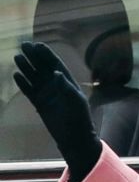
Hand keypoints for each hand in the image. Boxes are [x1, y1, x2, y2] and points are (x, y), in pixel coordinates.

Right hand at [14, 42, 100, 181]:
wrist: (73, 136)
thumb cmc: (79, 118)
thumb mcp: (75, 100)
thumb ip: (66, 86)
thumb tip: (56, 72)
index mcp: (68, 82)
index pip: (55, 64)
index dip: (47, 54)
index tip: (38, 45)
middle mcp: (56, 86)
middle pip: (42, 67)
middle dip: (34, 56)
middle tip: (23, 45)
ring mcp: (47, 94)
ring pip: (34, 77)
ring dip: (26, 67)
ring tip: (17, 57)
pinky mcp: (39, 104)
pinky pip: (29, 91)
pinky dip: (23, 83)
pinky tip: (16, 75)